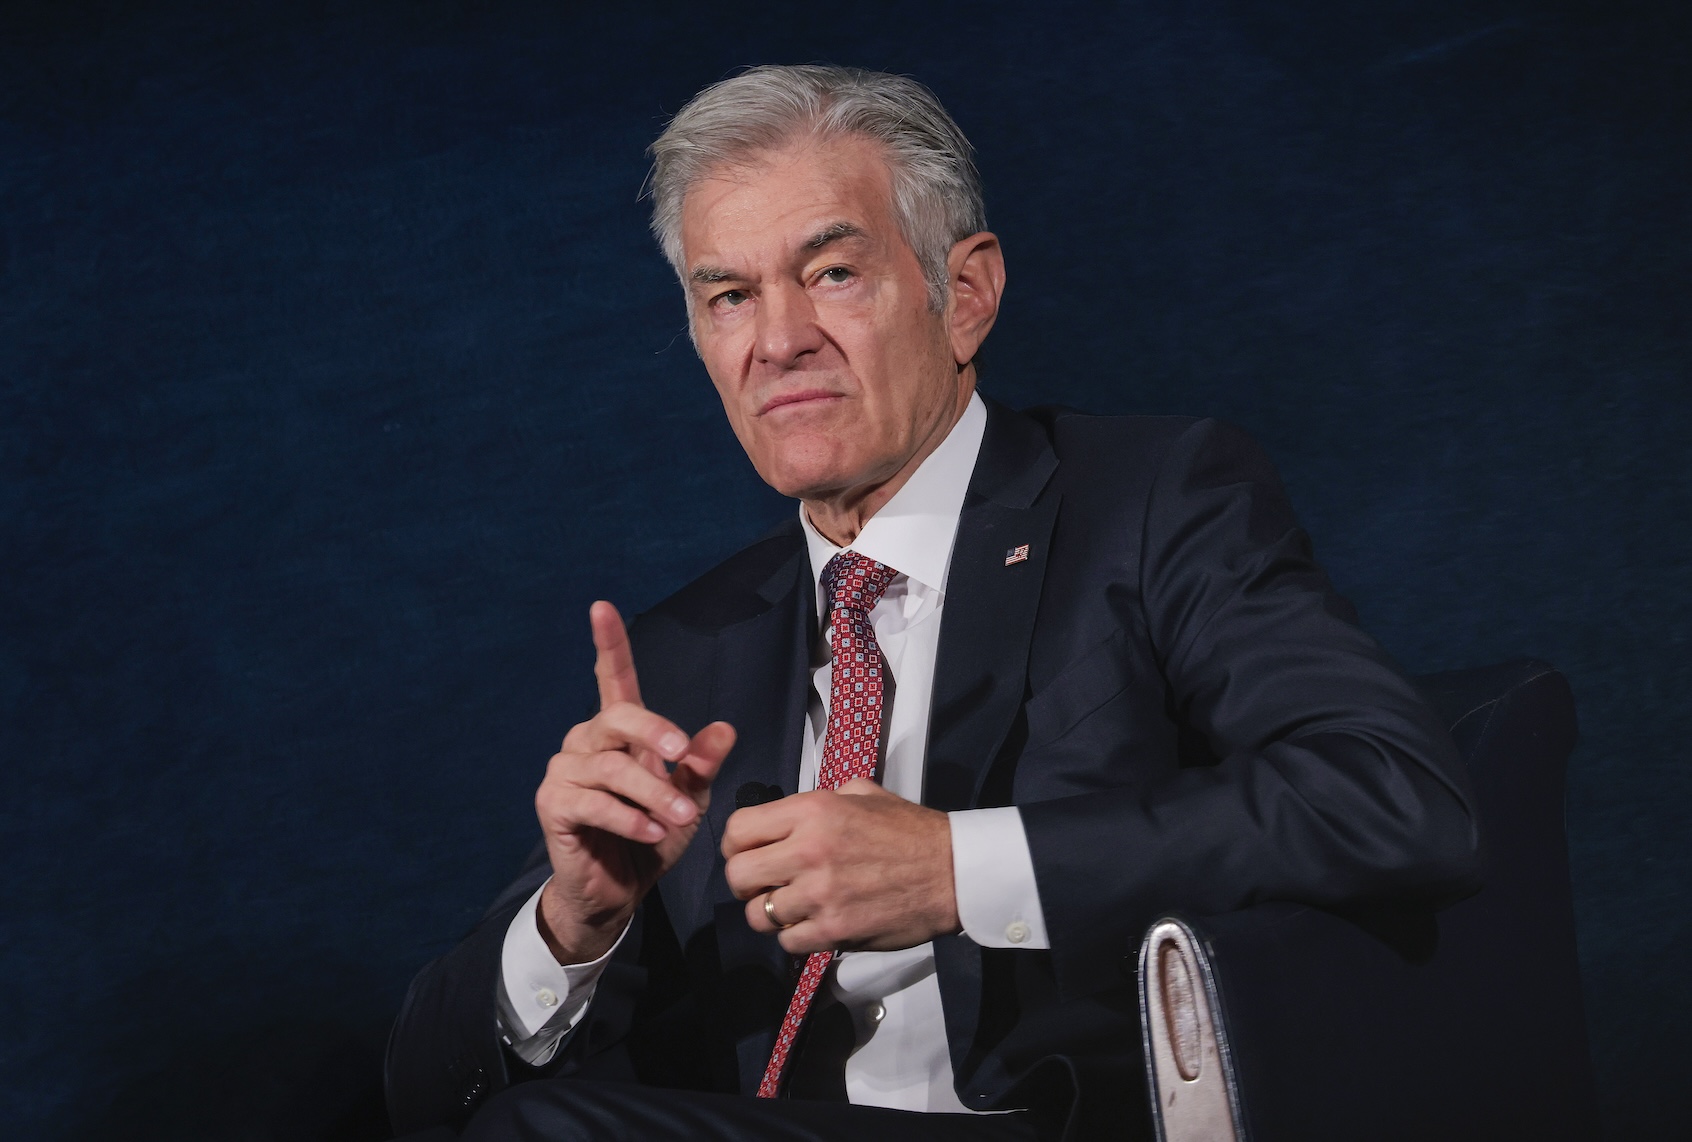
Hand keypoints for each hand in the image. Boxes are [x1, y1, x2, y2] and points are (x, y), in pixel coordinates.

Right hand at [535, 601, 734, 963]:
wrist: (617, 894)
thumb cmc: (651, 841)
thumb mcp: (688, 801)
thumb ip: (701, 766)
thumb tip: (725, 728)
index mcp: (618, 734)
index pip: (613, 679)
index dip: (608, 643)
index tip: (602, 606)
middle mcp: (586, 743)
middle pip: (618, 716)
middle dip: (656, 732)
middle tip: (684, 757)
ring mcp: (565, 772)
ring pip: (613, 767)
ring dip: (654, 794)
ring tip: (682, 819)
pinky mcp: (553, 805)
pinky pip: (595, 803)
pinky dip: (631, 819)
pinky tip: (653, 834)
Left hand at [722, 779, 959, 953]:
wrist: (952, 872)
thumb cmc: (909, 830)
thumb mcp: (862, 794)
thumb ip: (819, 801)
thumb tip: (787, 816)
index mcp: (811, 812)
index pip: (738, 829)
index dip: (736, 845)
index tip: (749, 854)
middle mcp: (808, 851)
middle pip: (738, 876)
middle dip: (746, 883)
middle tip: (766, 885)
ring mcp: (820, 894)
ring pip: (758, 915)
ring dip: (771, 914)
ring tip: (792, 908)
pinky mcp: (835, 930)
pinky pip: (788, 942)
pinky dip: (796, 936)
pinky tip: (814, 924)